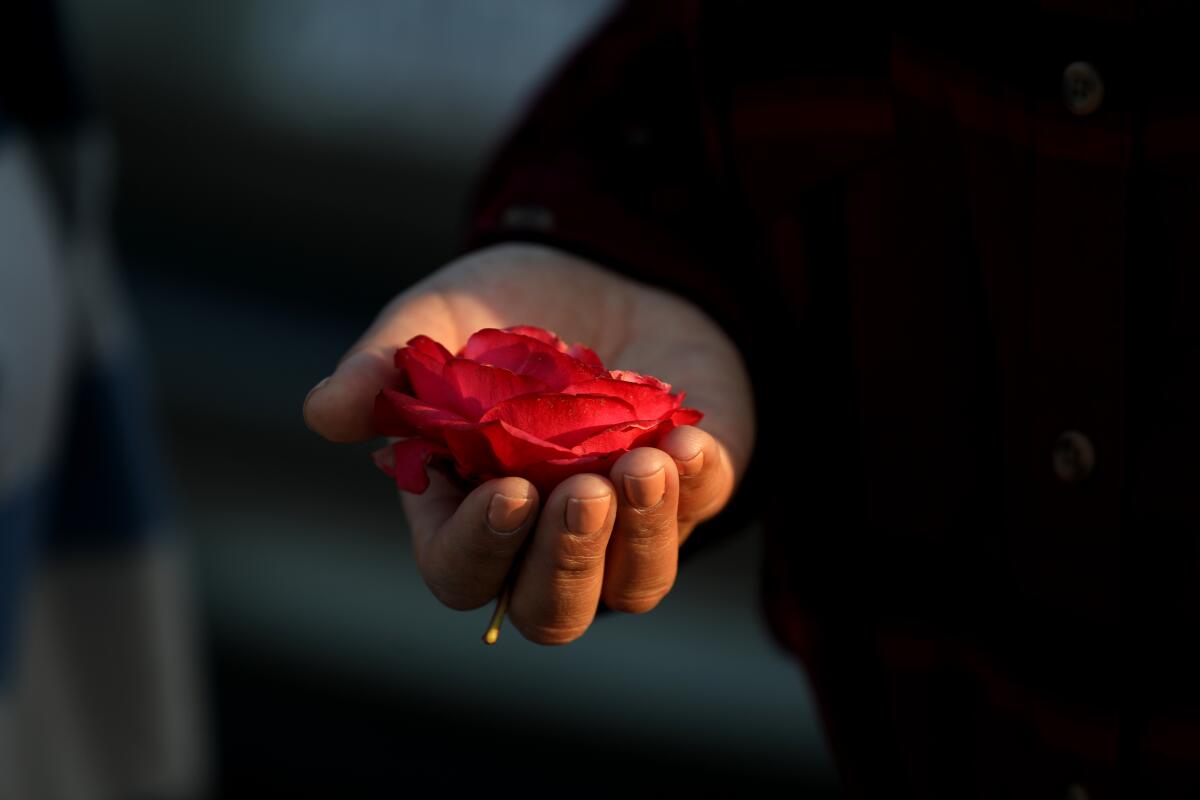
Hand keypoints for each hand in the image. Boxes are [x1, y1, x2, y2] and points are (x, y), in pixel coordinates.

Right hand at [303, 243, 754, 643]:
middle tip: (580, 493)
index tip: (508, 493)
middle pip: (551, 611)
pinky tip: (688, 442)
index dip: (481, 549)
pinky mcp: (692, 489)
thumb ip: (385, 366)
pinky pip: (704, 513)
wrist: (602, 267)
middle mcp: (547, 538)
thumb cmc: (506, 309)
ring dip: (642, 537)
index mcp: (469, 512)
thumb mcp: (438, 320)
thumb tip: (323, 411)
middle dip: (566, 563)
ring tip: (645, 465)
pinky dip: (699, 486)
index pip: (463, 573)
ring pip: (634, 585)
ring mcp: (625, 524)